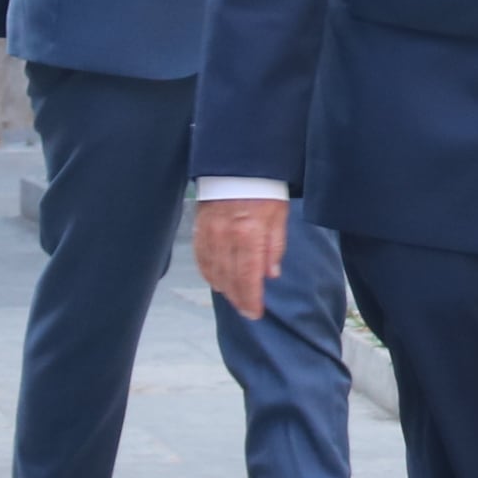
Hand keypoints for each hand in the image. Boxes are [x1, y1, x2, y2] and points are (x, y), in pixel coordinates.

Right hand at [196, 197, 286, 318]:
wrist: (237, 164)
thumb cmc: (263, 189)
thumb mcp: (279, 215)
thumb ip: (275, 247)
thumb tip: (270, 275)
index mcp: (249, 233)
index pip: (248, 277)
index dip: (251, 299)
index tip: (255, 313)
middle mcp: (226, 236)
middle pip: (229, 278)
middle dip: (239, 299)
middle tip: (247, 311)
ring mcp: (209, 233)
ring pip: (213, 271)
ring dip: (224, 288)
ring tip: (235, 298)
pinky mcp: (199, 228)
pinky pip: (201, 258)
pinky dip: (208, 272)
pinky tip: (216, 281)